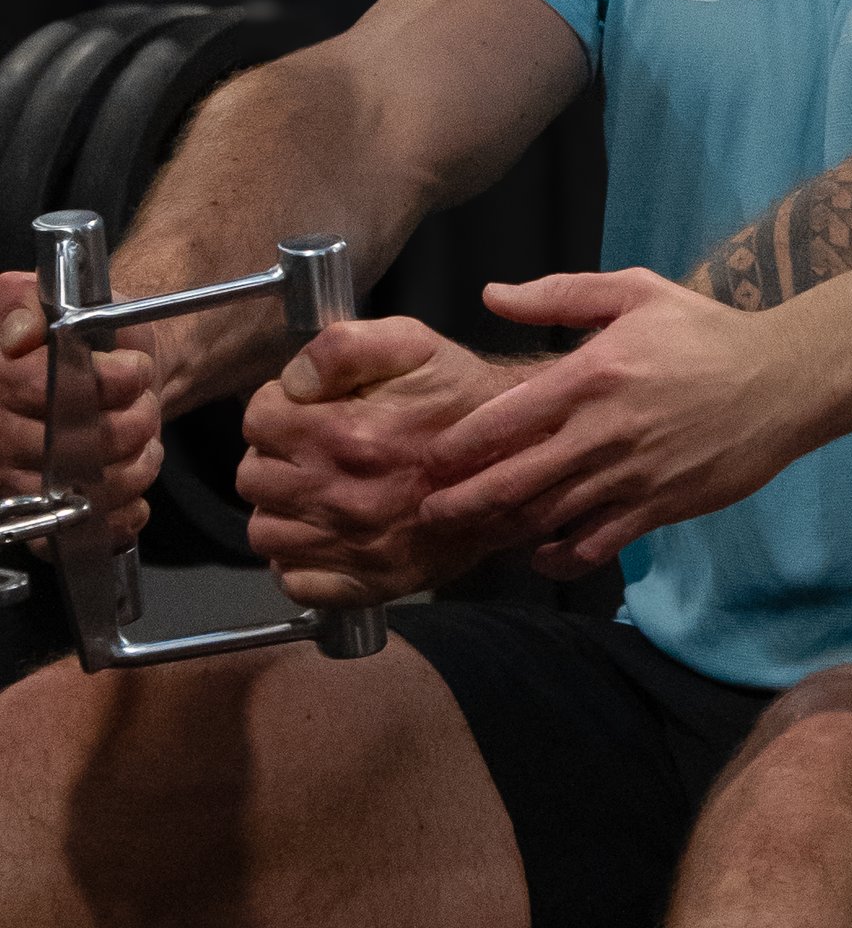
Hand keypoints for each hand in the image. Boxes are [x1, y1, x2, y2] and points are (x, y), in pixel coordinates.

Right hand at [0, 269, 161, 548]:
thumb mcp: (55, 303)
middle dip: (126, 426)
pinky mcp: (41, 520)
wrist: (103, 376)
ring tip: (146, 442)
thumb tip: (21, 334)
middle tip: (147, 409)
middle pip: (64, 443)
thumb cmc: (84, 341)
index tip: (136, 372)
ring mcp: (13, 482)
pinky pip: (80, 531)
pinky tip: (136, 487)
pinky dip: (122, 514)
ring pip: (79, 490)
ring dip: (133, 468)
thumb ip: (28, 306)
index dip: (98, 381)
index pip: (34, 386)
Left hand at [237, 315, 537, 603]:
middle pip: (252, 477)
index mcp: (345, 435)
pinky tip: (325, 532)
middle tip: (311, 449)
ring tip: (316, 488)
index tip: (305, 410)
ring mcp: (354, 546)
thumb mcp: (412, 344)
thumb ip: (341, 347)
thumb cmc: (465, 400)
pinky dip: (300, 560)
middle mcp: (343, 496)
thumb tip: (291, 381)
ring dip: (282, 508)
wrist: (524, 460)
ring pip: (266, 530)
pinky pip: (296, 582)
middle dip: (275, 456)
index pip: (257, 421)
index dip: (276, 408)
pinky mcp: (370, 583)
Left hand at [420, 268, 808, 573]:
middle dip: (463, 500)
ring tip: (474, 534)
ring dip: (505, 529)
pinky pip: (597, 544)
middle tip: (428, 511)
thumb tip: (492, 295)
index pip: (505, 418)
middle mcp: (605, 431)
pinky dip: (562, 557)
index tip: (431, 458)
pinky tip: (541, 555)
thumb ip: (560, 294)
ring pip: (550, 516)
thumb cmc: (706, 333)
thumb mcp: (636, 293)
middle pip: (515, 479)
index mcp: (592, 375)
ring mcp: (633, 475)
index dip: (459, 445)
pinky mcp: (660, 506)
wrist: (784, 381)